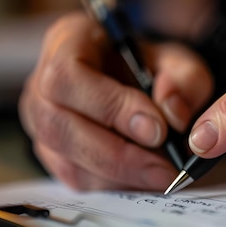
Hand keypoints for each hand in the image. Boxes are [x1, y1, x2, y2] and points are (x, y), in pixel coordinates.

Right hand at [19, 12, 212, 190]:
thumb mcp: (179, 62)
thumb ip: (185, 81)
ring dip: (118, 176)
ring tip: (160, 177)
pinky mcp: (52, 154)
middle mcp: (42, 82)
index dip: (110, 107)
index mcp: (67, 40)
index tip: (157, 130)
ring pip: (66, 160)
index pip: (68, 76)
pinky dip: (113, 186)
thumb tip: (172, 114)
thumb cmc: (153, 68)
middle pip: (59, 126)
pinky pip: (74, 180)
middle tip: (164, 170)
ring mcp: (41, 121)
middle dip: (118, 155)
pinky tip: (144, 181)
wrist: (141, 83)